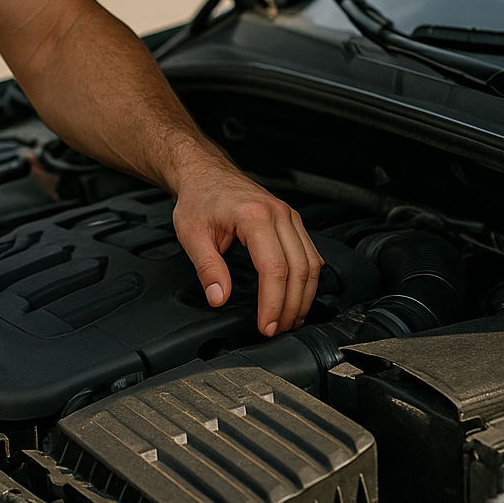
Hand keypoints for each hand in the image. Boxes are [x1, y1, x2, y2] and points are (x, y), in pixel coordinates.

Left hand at [172, 161, 321, 335]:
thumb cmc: (198, 198)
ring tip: (290, 320)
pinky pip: (311, 254)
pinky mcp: (292, 221)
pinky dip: (308, 280)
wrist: (205, 172)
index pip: (274, 269)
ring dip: (304, 297)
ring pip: (311, 264)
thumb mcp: (192, 234)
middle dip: (291, 307)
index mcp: (255, 216)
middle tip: (277, 329)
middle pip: (299, 270)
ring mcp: (289, 216)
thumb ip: (207, 268)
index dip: (273, 303)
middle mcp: (279, 214)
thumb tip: (220, 298)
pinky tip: (298, 297)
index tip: (266, 326)